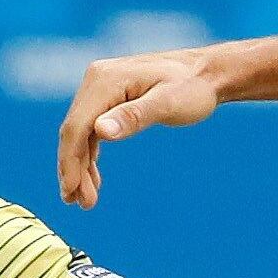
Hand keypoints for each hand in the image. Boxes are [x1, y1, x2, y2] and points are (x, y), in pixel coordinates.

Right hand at [58, 47, 223, 207]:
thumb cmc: (192, 88)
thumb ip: (134, 117)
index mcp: (105, 81)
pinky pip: (91, 129)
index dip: (70, 161)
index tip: (71, 192)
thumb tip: (101, 131)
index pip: (77, 126)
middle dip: (75, 169)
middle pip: (75, 131)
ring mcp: (101, 87)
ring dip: (80, 166)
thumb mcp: (168, 104)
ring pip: (80, 133)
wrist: (207, 73)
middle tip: (81, 204)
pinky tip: (93, 176)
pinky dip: (90, 154)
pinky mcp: (108, 96)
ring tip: (86, 199)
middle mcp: (97, 80)